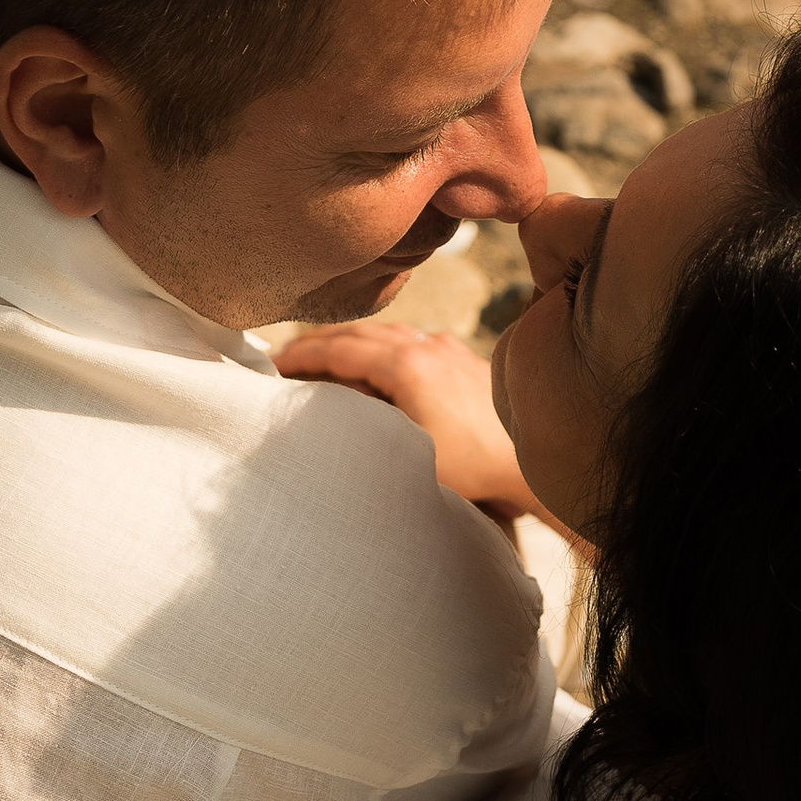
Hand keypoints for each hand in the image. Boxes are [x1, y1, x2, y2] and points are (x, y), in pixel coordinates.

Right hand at [274, 319, 533, 517]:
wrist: (528, 464)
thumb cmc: (470, 468)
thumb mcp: (405, 451)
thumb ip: (365, 422)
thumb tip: (328, 403)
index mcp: (407, 366)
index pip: (340, 350)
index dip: (301, 355)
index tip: (272, 363)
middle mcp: (425, 346)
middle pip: (357, 333)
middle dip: (318, 341)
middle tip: (285, 354)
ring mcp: (445, 347)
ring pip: (384, 332)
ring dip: (349, 340)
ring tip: (322, 354)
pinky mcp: (460, 355)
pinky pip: (409, 339)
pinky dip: (380, 343)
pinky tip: (374, 358)